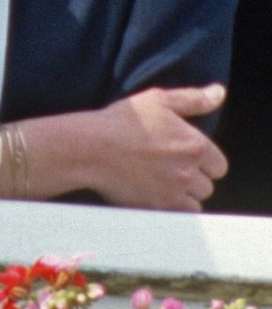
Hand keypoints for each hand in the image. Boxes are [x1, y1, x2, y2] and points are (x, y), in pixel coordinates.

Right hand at [86, 84, 227, 210]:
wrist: (90, 148)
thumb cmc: (121, 121)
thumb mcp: (157, 100)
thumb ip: (193, 98)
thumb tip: (219, 93)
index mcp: (194, 145)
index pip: (219, 165)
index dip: (203, 160)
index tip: (183, 154)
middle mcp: (189, 172)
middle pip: (208, 185)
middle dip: (193, 177)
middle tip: (168, 165)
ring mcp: (174, 193)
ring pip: (195, 202)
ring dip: (183, 194)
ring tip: (159, 179)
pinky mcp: (158, 209)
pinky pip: (179, 216)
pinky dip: (170, 207)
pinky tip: (153, 192)